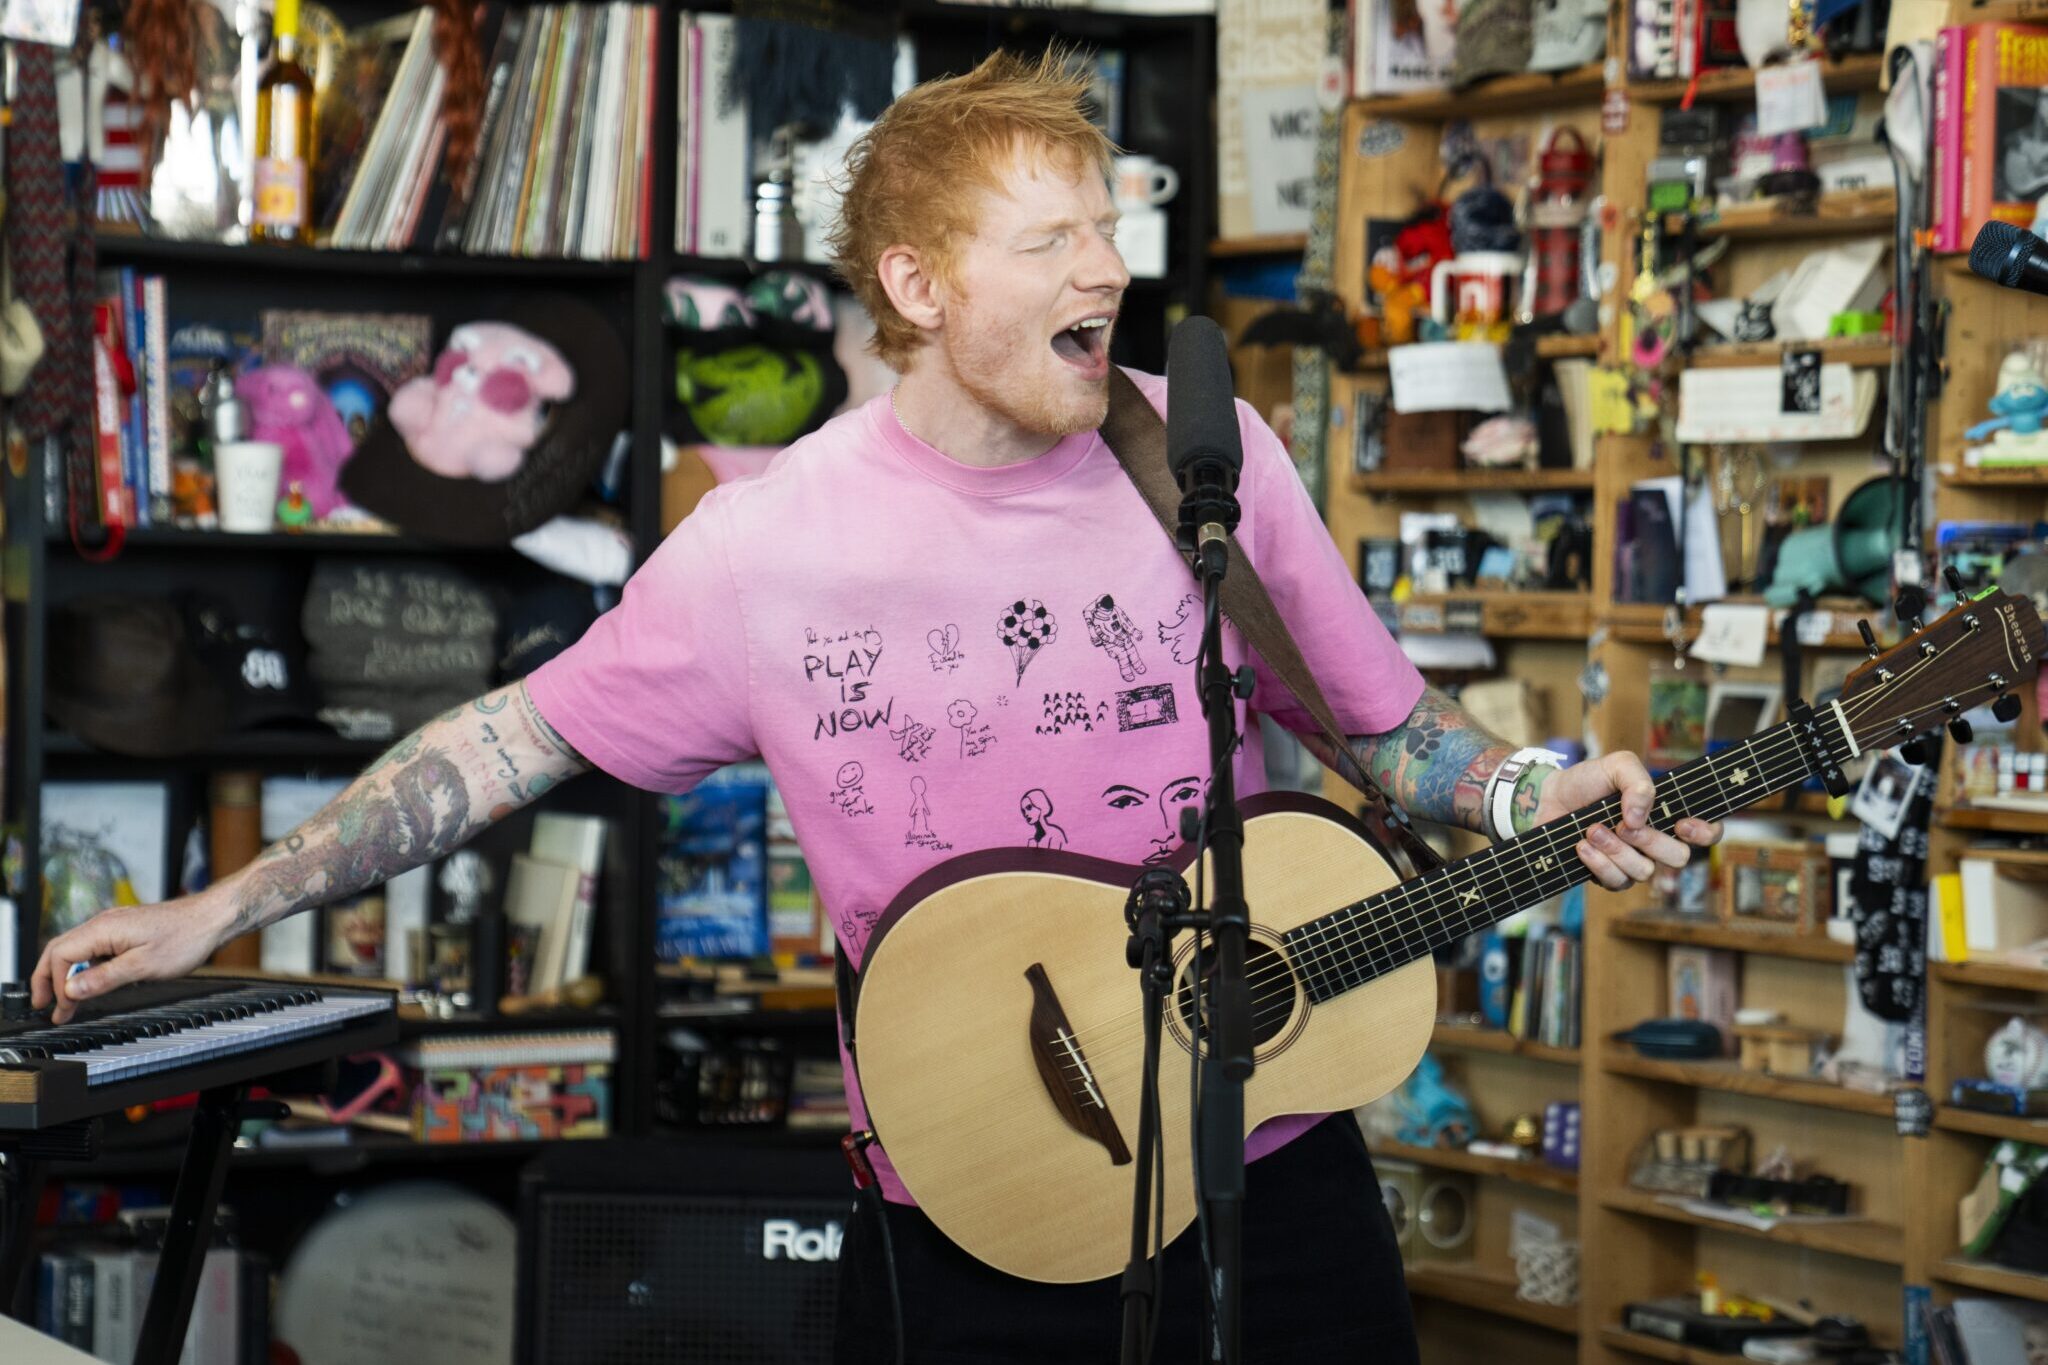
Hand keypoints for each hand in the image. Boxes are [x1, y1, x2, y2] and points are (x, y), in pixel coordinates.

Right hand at [30, 893, 237, 1023]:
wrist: (214, 917)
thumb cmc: (186, 937)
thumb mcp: (143, 966)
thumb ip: (105, 978)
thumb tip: (71, 990)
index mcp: (103, 929)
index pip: (60, 956)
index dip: (54, 985)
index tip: (61, 1009)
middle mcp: (103, 923)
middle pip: (60, 951)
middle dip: (48, 979)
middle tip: (46, 1007)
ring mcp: (114, 925)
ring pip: (76, 950)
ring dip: (68, 975)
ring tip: (67, 1002)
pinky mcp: (126, 930)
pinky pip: (94, 948)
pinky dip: (86, 967)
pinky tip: (91, 984)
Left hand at [1531, 751, 1721, 891]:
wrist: (1548, 797)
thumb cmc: (1588, 781)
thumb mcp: (1617, 765)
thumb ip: (1638, 782)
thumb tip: (1640, 818)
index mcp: (1667, 814)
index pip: (1707, 833)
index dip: (1706, 833)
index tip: (1683, 824)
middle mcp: (1655, 842)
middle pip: (1678, 858)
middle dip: (1650, 841)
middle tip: (1623, 824)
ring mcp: (1633, 862)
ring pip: (1644, 872)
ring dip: (1616, 850)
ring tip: (1593, 829)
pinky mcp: (1608, 876)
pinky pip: (1616, 881)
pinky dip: (1599, 862)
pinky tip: (1583, 845)